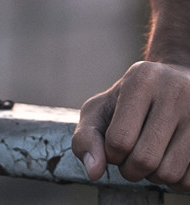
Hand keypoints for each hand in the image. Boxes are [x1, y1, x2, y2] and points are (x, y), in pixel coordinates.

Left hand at [72, 61, 189, 190]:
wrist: (172, 86)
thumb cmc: (128, 102)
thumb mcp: (100, 110)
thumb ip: (87, 138)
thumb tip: (94, 172)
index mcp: (141, 80)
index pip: (120, 139)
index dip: (111, 155)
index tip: (114, 148)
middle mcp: (174, 91)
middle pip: (145, 159)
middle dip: (131, 170)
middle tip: (130, 159)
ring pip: (170, 173)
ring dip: (153, 176)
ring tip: (149, 157)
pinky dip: (174, 181)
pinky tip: (169, 160)